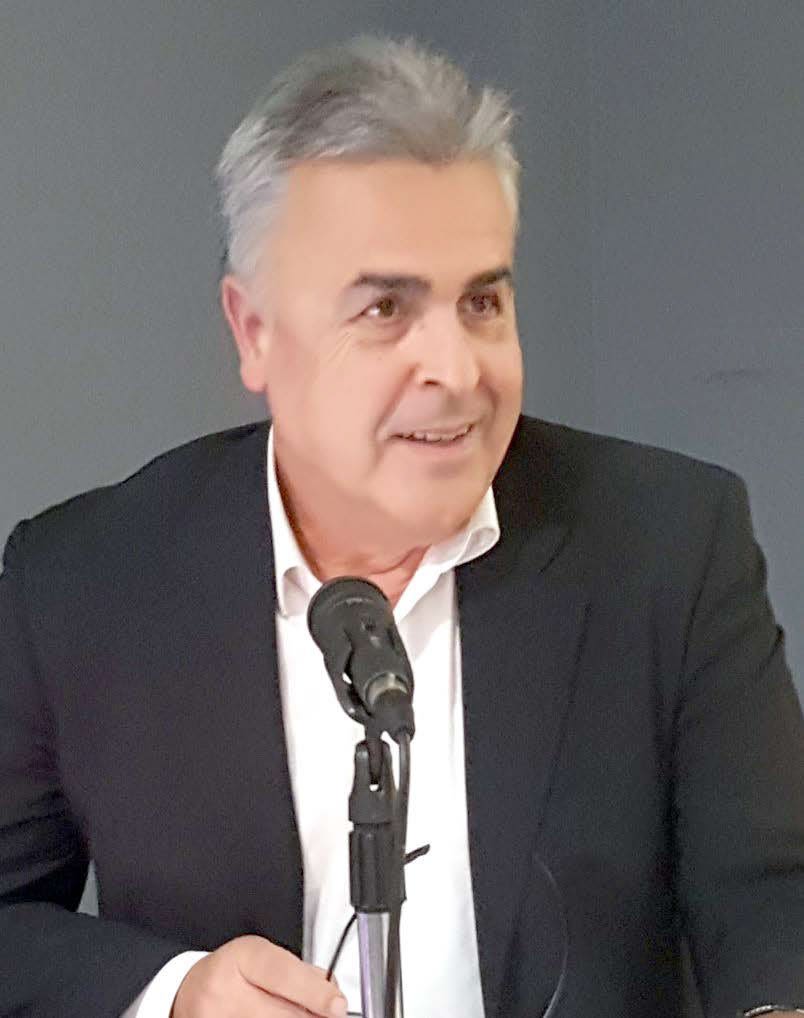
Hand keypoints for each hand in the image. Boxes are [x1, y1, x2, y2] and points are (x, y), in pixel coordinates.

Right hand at [170, 935, 347, 1017]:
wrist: (188, 994)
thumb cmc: (231, 972)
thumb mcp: (262, 957)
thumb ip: (299, 972)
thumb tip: (333, 993)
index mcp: (241, 958)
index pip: (283, 975)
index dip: (314, 992)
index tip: (337, 1004)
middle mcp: (224, 992)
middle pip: (284, 1014)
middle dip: (312, 1016)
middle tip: (327, 1013)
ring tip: (296, 1013)